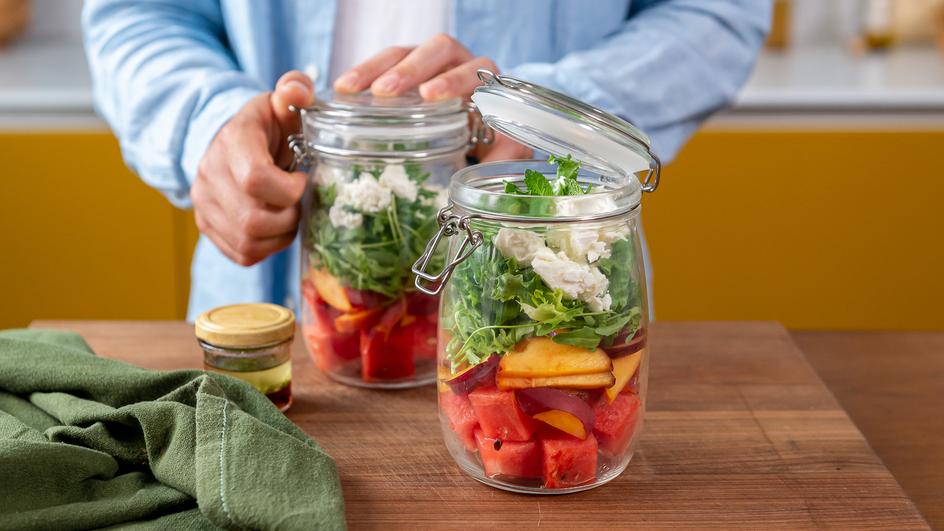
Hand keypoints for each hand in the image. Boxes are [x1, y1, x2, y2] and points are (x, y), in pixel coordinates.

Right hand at [191, 71, 313, 265]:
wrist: (233, 142)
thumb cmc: (268, 126)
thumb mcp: (283, 103)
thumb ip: (295, 90)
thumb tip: (297, 90)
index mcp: (233, 140)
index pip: (255, 179)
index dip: (289, 190)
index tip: (301, 179)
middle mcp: (210, 173)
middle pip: (253, 219)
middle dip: (288, 218)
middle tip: (300, 204)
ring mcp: (204, 203)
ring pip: (248, 241)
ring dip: (281, 236)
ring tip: (291, 216)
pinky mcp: (207, 226)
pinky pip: (242, 254)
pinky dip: (267, 248)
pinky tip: (277, 228)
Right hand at [333, 33, 530, 162]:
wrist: (476, 134)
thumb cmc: (490, 140)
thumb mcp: (503, 149)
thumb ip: (504, 158)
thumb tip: (494, 176)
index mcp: (486, 82)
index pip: (475, 69)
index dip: (453, 80)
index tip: (431, 96)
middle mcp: (459, 64)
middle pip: (438, 50)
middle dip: (410, 70)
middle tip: (386, 91)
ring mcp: (429, 65)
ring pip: (405, 52)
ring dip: (376, 68)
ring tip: (351, 89)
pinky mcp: (403, 71)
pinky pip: (383, 63)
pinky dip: (362, 74)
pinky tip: (342, 90)